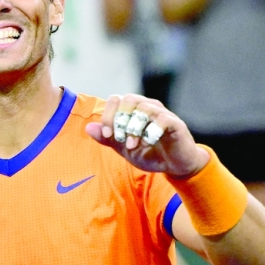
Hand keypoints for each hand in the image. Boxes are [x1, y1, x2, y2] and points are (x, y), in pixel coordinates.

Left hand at [86, 94, 210, 176]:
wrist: (174, 166)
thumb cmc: (149, 153)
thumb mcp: (124, 149)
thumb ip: (108, 138)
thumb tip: (88, 127)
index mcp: (133, 111)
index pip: (116, 100)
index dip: (108, 117)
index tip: (107, 136)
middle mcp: (147, 106)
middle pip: (129, 99)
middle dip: (121, 120)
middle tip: (121, 140)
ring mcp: (162, 113)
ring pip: (144, 108)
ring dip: (134, 128)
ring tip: (133, 145)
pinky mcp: (175, 123)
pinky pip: (162, 119)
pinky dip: (151, 132)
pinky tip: (148, 143)